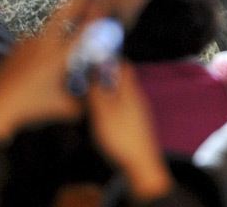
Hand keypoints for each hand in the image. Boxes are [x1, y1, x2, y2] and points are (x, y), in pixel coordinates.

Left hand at [0, 0, 95, 143]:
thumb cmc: (30, 107)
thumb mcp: (64, 109)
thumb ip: (83, 101)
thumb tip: (95, 97)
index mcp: (58, 55)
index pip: (82, 30)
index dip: (95, 16)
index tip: (103, 7)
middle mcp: (43, 43)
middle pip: (62, 13)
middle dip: (77, 2)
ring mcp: (26, 43)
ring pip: (48, 26)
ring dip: (59, 23)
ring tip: (67, 29)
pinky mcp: (15, 48)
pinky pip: (34, 39)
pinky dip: (43, 41)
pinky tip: (43, 55)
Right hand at [87, 62, 172, 201]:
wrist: (141, 167)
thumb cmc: (122, 140)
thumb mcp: (103, 112)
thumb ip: (98, 90)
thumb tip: (95, 68)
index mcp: (130, 92)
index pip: (124, 65)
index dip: (109, 59)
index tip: (93, 58)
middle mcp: (136, 99)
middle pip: (121, 79)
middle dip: (103, 75)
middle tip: (85, 77)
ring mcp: (136, 113)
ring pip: (119, 94)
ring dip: (104, 91)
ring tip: (88, 95)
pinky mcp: (133, 125)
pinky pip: (119, 107)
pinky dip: (108, 105)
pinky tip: (98, 115)